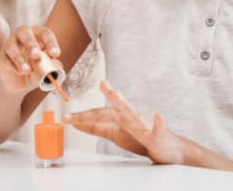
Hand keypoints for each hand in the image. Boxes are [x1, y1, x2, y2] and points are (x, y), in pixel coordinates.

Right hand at [0, 24, 61, 94]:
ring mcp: (10, 44)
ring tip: (27, 70)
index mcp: (37, 35)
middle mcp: (22, 35)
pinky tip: (19, 72)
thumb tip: (58, 67)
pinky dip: (13, 65)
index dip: (50, 42)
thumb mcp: (47, 69)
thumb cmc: (36, 70)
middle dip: (31, 43)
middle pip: (25, 32)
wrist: (20, 83)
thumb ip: (53, 67)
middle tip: (36, 55)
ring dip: (20, 58)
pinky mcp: (2, 56)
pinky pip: (5, 58)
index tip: (55, 54)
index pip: (44, 33)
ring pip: (11, 45)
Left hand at [63, 80, 186, 164]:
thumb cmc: (139, 139)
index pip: (99, 115)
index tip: (66, 118)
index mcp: (120, 117)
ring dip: (128, 104)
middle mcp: (131, 117)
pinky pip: (159, 130)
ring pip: (136, 113)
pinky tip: (159, 116)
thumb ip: (97, 128)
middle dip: (111, 96)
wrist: (166, 149)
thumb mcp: (114, 134)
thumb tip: (77, 123)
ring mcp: (145, 125)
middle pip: (117, 107)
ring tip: (120, 95)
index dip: (82, 117)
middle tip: (103, 83)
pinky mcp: (158, 136)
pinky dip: (159, 123)